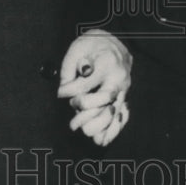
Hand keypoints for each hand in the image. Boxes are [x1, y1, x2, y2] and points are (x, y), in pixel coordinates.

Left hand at [58, 29, 131, 145]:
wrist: (114, 43)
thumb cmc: (93, 44)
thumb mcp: (77, 47)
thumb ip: (69, 67)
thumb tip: (65, 89)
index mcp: (107, 62)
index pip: (85, 83)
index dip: (69, 90)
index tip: (61, 91)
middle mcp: (119, 78)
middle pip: (104, 100)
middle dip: (84, 108)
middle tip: (73, 106)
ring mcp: (124, 90)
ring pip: (113, 113)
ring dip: (96, 125)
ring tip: (81, 129)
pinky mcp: (125, 98)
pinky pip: (121, 118)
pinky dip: (111, 131)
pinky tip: (100, 140)